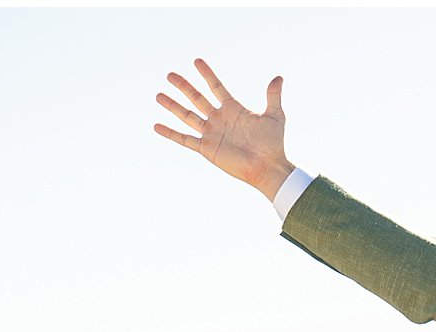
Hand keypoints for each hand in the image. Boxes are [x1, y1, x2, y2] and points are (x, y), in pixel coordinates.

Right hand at [153, 58, 295, 199]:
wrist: (268, 167)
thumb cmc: (273, 144)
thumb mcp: (275, 116)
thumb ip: (273, 96)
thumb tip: (278, 77)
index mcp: (233, 109)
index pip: (216, 87)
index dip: (207, 75)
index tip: (197, 61)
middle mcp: (219, 119)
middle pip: (197, 98)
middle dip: (184, 87)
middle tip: (170, 75)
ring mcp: (212, 133)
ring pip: (187, 116)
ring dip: (173, 106)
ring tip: (158, 95)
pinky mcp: (206, 148)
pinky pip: (185, 139)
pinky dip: (170, 133)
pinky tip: (157, 126)